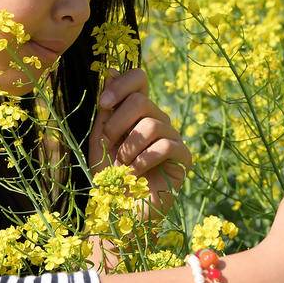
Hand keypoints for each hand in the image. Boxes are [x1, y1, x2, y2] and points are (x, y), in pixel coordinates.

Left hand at [87, 67, 192, 228]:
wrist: (119, 212)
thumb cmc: (108, 177)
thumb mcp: (101, 139)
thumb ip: (107, 109)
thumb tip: (109, 69)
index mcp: (137, 112)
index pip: (139, 78)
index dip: (121, 84)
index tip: (104, 103)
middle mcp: (157, 120)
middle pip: (141, 99)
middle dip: (117, 123)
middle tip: (109, 145)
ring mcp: (172, 138)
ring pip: (151, 124)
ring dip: (128, 147)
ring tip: (123, 166)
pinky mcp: (183, 158)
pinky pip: (165, 145)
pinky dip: (143, 160)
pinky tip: (136, 174)